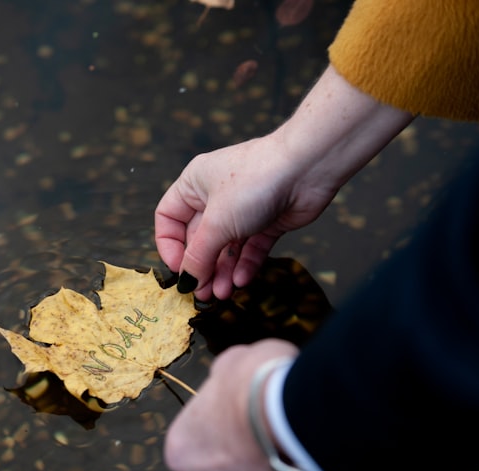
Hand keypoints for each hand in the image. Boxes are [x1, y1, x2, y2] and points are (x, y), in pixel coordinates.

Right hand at [155, 135, 335, 300]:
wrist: (308, 168)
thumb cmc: (255, 181)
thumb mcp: (217, 223)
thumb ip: (198, 256)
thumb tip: (186, 282)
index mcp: (194, 185)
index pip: (169, 219)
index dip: (170, 246)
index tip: (179, 270)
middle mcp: (215, 196)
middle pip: (199, 239)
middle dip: (201, 267)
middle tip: (203, 293)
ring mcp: (243, 209)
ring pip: (226, 247)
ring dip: (223, 271)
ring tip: (223, 294)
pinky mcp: (268, 221)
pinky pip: (251, 248)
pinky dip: (246, 265)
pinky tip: (242, 280)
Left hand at [164, 339, 326, 470]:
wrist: (300, 415)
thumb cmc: (255, 385)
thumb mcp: (229, 365)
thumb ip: (222, 382)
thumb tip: (229, 380)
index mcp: (181, 452)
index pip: (196, 440)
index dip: (218, 424)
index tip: (240, 412)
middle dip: (242, 455)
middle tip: (266, 429)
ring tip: (291, 442)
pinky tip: (307, 456)